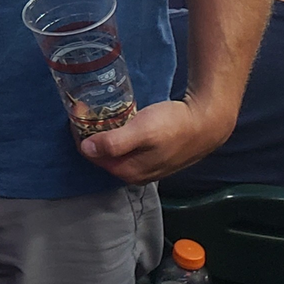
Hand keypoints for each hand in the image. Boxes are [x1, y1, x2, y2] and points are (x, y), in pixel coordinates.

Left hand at [79, 97, 231, 184]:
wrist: (207, 123)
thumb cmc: (173, 126)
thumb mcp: (141, 132)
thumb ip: (113, 143)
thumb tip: (86, 148)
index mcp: (129, 172)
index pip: (92, 155)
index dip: (80, 134)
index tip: (76, 113)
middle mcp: (135, 174)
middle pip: (103, 154)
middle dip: (90, 134)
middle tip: (85, 110)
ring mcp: (146, 166)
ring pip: (116, 150)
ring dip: (105, 134)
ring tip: (99, 113)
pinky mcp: (155, 155)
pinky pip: (128, 146)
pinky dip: (119, 134)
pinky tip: (120, 120)